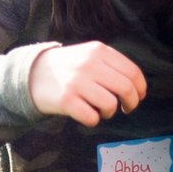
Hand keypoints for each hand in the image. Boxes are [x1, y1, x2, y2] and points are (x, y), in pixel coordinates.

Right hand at [28, 41, 146, 126]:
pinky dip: (93, 120)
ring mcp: (76, 82)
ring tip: (101, 110)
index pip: (132, 72)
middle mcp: (89, 64)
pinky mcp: (66, 100)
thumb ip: (111, 64)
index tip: (139, 97)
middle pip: (125, 89)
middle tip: (126, 108)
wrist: (32, 74)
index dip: (140, 89)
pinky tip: (86, 114)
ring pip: (110, 105)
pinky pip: (92, 118)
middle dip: (131, 103)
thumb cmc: (67, 68)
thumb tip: (137, 86)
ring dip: (109, 112)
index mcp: (98, 51)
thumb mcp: (88, 55)